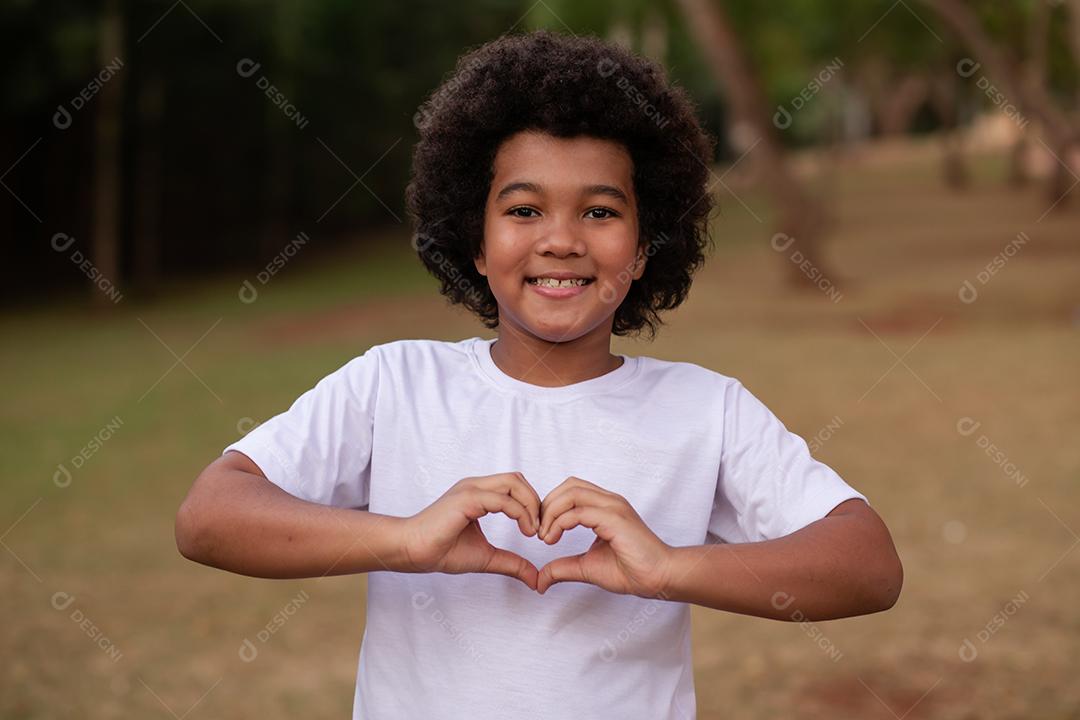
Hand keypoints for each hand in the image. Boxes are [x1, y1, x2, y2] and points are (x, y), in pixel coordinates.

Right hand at [402, 472, 541, 589]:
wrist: (413, 551)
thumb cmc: (442, 551)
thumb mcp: (487, 557)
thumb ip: (512, 563)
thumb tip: (536, 579)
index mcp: (479, 494)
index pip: (515, 486)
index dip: (532, 505)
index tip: (538, 532)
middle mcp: (476, 486)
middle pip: (518, 479)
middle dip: (536, 502)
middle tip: (541, 530)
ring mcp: (471, 489)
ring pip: (513, 482)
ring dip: (531, 505)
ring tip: (533, 531)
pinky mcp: (467, 498)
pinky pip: (502, 499)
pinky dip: (520, 513)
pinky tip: (525, 531)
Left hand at [536, 477, 672, 597]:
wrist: (658, 577)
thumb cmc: (631, 570)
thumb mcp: (586, 567)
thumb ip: (562, 568)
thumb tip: (539, 580)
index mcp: (604, 507)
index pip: (570, 490)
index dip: (550, 506)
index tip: (541, 532)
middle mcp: (609, 501)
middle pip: (568, 485)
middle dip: (547, 505)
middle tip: (539, 531)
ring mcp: (613, 507)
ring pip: (571, 492)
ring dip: (550, 512)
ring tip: (545, 536)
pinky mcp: (614, 518)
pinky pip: (578, 512)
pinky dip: (559, 523)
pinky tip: (553, 539)